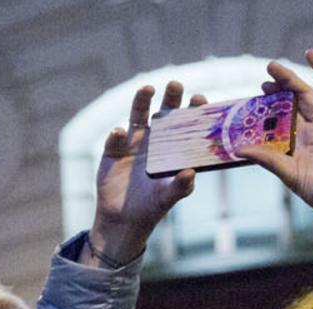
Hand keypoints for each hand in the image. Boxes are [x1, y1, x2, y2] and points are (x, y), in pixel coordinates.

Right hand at [85, 83, 204, 266]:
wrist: (123, 219)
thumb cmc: (151, 207)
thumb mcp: (167, 197)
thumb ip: (180, 186)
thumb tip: (191, 173)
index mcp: (173, 148)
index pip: (186, 123)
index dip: (193, 110)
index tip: (199, 98)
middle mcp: (155, 139)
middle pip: (164, 111)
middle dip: (170, 96)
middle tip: (176, 84)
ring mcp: (133, 142)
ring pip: (138, 115)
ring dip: (141, 101)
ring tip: (147, 88)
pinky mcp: (113, 150)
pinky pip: (115, 139)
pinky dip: (116, 135)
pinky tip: (119, 133)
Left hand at [239, 49, 312, 216]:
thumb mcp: (290, 174)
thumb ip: (266, 159)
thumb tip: (237, 148)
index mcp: (305, 137)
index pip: (288, 110)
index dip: (276, 96)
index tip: (262, 85)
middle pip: (306, 95)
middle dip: (289, 81)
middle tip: (271, 67)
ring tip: (309, 52)